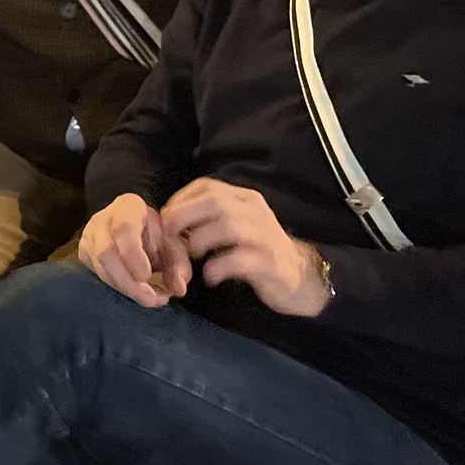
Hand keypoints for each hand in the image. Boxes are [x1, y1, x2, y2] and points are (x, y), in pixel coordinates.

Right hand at [80, 193, 190, 307]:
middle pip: (106, 252)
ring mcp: (89, 236)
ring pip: (100, 267)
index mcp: (128, 206)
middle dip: (128, 281)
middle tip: (151, 298)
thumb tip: (178, 289)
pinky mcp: (85, 253)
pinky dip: (118, 287)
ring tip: (151, 298)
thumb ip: (178, 264)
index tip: (146, 276)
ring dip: (126, 288)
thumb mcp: (173, 244)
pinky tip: (136, 291)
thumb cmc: (157, 235)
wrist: (139, 231)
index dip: (133, 254)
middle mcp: (103, 218)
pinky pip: (98, 275)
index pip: (124, 228)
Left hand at [158, 179, 328, 317]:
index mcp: (244, 198)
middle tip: (171, 238)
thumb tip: (167, 222)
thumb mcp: (233, 227)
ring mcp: (266, 236)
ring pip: (227, 227)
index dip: (180, 201)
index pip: (206, 186)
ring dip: (199, 242)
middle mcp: (256, 212)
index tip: (166, 221)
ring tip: (192, 256)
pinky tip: (210, 276)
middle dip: (183, 218)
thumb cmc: (255, 251)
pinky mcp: (271, 263)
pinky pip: (239, 260)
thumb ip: (206, 218)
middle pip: (214, 202)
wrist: (298, 278)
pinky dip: (217, 268)